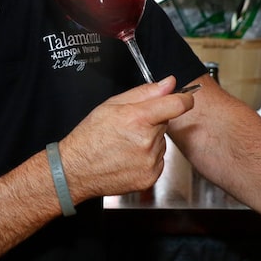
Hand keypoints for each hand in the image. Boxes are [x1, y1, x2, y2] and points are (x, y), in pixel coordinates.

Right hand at [59, 76, 195, 199]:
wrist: (76, 170)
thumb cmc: (90, 136)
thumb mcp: (112, 105)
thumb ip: (145, 92)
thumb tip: (169, 83)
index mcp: (138, 119)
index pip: (177, 105)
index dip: (184, 99)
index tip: (184, 98)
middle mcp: (147, 142)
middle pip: (165, 123)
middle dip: (152, 122)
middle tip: (130, 126)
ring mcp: (150, 161)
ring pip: (161, 142)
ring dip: (150, 141)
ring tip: (125, 145)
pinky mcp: (151, 177)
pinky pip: (159, 160)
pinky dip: (148, 158)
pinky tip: (128, 158)